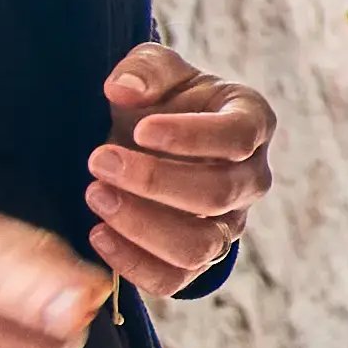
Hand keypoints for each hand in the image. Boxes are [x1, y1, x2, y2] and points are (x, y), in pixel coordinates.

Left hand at [86, 43, 274, 300]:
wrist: (150, 141)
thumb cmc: (161, 101)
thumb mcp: (155, 70)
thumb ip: (143, 69)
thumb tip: (123, 90)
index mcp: (251, 123)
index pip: (238, 136)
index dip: (192, 137)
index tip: (139, 129)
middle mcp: (250, 179)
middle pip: (217, 194)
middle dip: (153, 181)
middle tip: (98, 160)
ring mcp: (228, 224)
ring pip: (199, 246)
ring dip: (142, 225)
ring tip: (96, 196)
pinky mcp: (197, 259)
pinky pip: (174, 279)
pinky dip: (133, 264)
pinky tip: (97, 233)